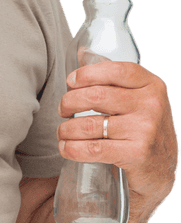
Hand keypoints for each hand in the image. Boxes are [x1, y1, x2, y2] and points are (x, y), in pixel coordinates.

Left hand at [57, 62, 177, 201]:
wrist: (161, 170)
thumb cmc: (143, 130)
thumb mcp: (139, 100)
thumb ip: (115, 79)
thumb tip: (82, 52)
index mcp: (152, 85)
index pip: (115, 70)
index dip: (87, 74)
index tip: (70, 82)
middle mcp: (152, 104)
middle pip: (97, 96)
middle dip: (70, 102)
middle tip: (63, 110)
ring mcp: (146, 129)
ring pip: (90, 124)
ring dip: (66, 129)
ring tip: (62, 132)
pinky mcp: (137, 153)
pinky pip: (93, 148)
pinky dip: (72, 148)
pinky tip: (66, 148)